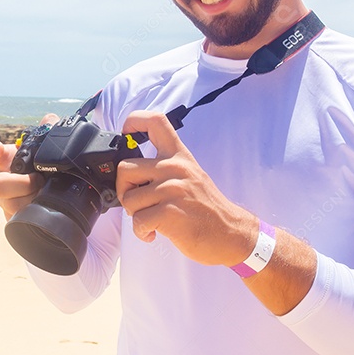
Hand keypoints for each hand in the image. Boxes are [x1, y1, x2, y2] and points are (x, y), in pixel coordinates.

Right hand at [0, 114, 58, 220]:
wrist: (55, 197)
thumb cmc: (44, 169)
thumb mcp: (46, 150)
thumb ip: (48, 131)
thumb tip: (49, 119)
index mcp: (7, 160)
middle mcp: (4, 180)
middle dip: (17, 184)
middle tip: (38, 180)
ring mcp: (8, 201)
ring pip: (8, 205)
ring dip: (28, 200)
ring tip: (45, 195)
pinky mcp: (16, 218)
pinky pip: (18, 220)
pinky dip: (33, 215)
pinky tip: (45, 208)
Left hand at [115, 110, 257, 265]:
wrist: (229, 232)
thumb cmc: (204, 207)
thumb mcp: (189, 175)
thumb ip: (163, 167)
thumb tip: (130, 173)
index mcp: (179, 156)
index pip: (155, 121)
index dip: (133, 121)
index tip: (126, 133)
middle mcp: (175, 168)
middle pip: (125, 168)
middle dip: (124, 189)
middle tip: (138, 202)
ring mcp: (172, 189)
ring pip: (128, 199)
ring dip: (135, 215)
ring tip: (152, 220)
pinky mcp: (169, 212)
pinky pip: (137, 221)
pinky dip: (141, 232)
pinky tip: (153, 232)